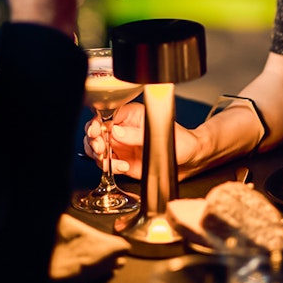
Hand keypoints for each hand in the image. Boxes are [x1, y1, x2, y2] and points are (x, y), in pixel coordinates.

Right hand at [83, 101, 202, 180]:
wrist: (189, 160)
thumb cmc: (180, 141)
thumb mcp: (158, 135)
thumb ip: (135, 134)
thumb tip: (116, 132)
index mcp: (131, 115)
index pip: (105, 115)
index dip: (96, 123)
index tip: (95, 132)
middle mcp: (123, 129)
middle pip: (95, 131)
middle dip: (93, 141)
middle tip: (100, 149)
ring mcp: (121, 145)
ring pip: (96, 148)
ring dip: (99, 156)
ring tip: (110, 161)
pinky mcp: (121, 161)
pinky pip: (106, 163)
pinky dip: (109, 167)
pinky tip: (121, 167)